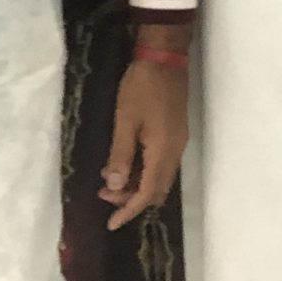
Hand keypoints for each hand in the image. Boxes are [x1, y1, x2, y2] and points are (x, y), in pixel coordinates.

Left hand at [100, 31, 189, 231]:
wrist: (165, 57)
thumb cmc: (142, 87)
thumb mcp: (125, 120)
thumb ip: (121, 155)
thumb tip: (115, 185)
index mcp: (163, 151)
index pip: (147, 193)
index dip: (129, 210)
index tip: (111, 224)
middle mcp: (174, 151)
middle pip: (156, 189)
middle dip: (131, 199)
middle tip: (104, 194)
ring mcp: (177, 141)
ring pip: (158, 176)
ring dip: (135, 183)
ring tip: (108, 178)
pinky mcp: (174, 131)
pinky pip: (159, 162)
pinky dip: (141, 169)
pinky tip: (123, 160)